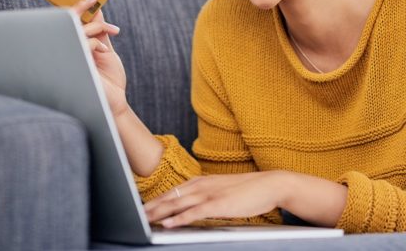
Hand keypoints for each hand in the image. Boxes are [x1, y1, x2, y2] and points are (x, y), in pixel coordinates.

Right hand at [71, 0, 129, 117]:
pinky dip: (96, 42)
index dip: (76, 7)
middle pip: (68, 22)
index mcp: (76, 47)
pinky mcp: (74, 64)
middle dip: (81, 7)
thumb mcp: (106, 51)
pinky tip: (104, 51)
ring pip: (76, 30)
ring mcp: (70, 57)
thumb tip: (96, 10)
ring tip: (113, 31)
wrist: (114, 101)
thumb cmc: (110, 79)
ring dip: (96, 26)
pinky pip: (82, 43)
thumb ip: (100, 32)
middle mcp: (69, 51)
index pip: (69, 23)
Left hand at [144, 171, 287, 227]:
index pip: (173, 191)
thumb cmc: (248, 190)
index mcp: (202, 181)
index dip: (157, 200)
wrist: (270, 184)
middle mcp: (202, 185)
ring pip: (177, 204)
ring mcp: (210, 193)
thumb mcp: (223, 191)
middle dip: (151, 206)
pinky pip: (194, 212)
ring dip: (159, 212)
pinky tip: (168, 224)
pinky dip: (179, 218)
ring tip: (144, 219)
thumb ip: (207, 197)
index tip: (143, 207)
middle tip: (135, 214)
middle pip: (170, 197)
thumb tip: (194, 208)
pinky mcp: (218, 204)